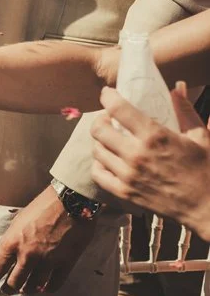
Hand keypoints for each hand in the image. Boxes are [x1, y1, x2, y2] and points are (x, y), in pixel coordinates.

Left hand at [0, 186, 94, 293]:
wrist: (69, 202)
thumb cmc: (42, 206)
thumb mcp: (18, 221)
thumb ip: (12, 239)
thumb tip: (5, 255)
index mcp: (12, 242)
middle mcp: (27, 255)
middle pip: (14, 282)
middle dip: (9, 288)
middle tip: (8, 289)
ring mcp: (47, 261)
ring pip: (33, 287)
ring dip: (28, 290)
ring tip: (26, 290)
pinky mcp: (65, 264)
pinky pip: (54, 285)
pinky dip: (47, 288)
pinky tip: (45, 287)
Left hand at [93, 84, 209, 236]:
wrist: (208, 208)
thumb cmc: (208, 170)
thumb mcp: (201, 137)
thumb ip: (185, 111)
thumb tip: (178, 87)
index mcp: (155, 136)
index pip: (117, 108)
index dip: (108, 96)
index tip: (108, 94)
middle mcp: (136, 154)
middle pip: (98, 129)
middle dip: (101, 119)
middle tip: (109, 119)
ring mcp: (128, 175)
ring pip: (97, 150)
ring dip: (101, 142)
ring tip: (111, 139)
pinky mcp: (124, 192)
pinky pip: (98, 174)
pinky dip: (99, 164)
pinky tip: (110, 160)